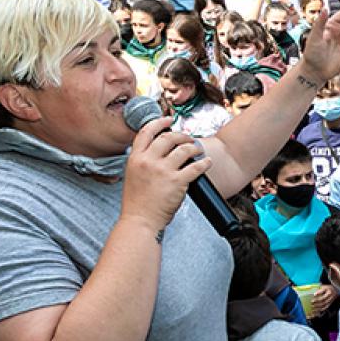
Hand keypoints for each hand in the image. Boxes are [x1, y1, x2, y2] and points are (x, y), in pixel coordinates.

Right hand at [120, 118, 210, 232]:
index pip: (146, 132)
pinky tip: (207, 162)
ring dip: (194, 147)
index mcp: (135, 158)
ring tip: (197, 150)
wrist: (140, 221)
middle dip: (181, 135)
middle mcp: (148, 161)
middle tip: (188, 139)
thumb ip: (142, 162)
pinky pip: (195, 167)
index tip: (169, 119)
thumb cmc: (137, 203)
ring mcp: (163, 171)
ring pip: (184, 150)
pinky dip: (204, 163)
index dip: (159, 122)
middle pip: (168, 137)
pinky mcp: (177, 182)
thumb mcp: (132, 176)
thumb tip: (157, 151)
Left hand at [311, 284, 337, 316]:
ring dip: (318, 306)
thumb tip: (310, 290)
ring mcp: (330, 300)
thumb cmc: (327, 288)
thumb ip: (318, 288)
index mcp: (328, 289)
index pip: (323, 291)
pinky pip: (325, 307)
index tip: (314, 294)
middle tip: (311, 302)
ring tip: (312, 306)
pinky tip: (316, 310)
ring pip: (324, 304)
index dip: (318, 293)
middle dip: (317, 301)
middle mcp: (330, 295)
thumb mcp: (324, 286)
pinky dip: (320, 309)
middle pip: (323, 299)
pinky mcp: (330, 303)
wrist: (336, 290)